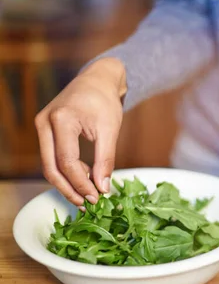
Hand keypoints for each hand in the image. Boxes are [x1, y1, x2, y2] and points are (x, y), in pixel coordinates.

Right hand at [34, 58, 126, 207]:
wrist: (97, 80)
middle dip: (69, 189)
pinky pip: (52, 157)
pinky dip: (67, 171)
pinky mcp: (45, 131)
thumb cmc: (104, 101)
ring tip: (88, 195)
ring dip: (67, 183)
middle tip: (88, 203)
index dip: (81, 183)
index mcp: (61, 119)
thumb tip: (103, 187)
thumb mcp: (110, 129)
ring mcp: (42, 126)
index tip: (97, 196)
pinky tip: (84, 179)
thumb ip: (106, 158)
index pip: (67, 161)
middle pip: (50, 167)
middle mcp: (45, 123)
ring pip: (49, 165)